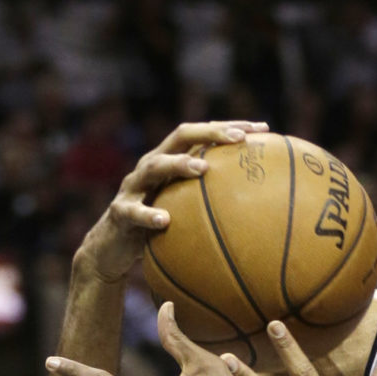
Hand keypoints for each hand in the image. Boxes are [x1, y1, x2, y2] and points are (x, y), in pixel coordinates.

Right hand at [77, 120, 267, 282]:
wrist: (112, 248)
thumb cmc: (159, 227)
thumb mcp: (187, 210)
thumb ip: (215, 201)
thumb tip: (263, 208)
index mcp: (171, 161)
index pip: (202, 135)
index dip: (229, 127)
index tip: (262, 128)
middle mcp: (151, 166)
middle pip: (179, 137)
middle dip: (209, 133)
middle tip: (238, 138)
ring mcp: (133, 187)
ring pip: (153, 166)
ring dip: (179, 165)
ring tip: (202, 168)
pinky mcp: (120, 212)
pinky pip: (133, 212)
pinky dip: (148, 215)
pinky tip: (165, 221)